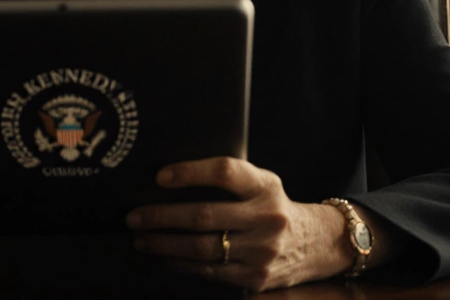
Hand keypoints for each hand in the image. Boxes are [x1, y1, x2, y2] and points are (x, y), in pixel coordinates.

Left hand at [126, 157, 351, 291]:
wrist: (315, 244)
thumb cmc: (273, 206)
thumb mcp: (262, 183)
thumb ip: (230, 178)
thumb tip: (169, 177)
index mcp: (265, 186)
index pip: (225, 172)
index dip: (190, 172)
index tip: (159, 176)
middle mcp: (266, 217)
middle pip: (204, 215)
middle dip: (162, 216)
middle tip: (134, 216)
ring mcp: (261, 251)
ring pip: (202, 248)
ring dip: (164, 244)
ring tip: (141, 238)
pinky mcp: (255, 277)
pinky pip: (209, 271)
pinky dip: (181, 264)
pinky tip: (164, 257)